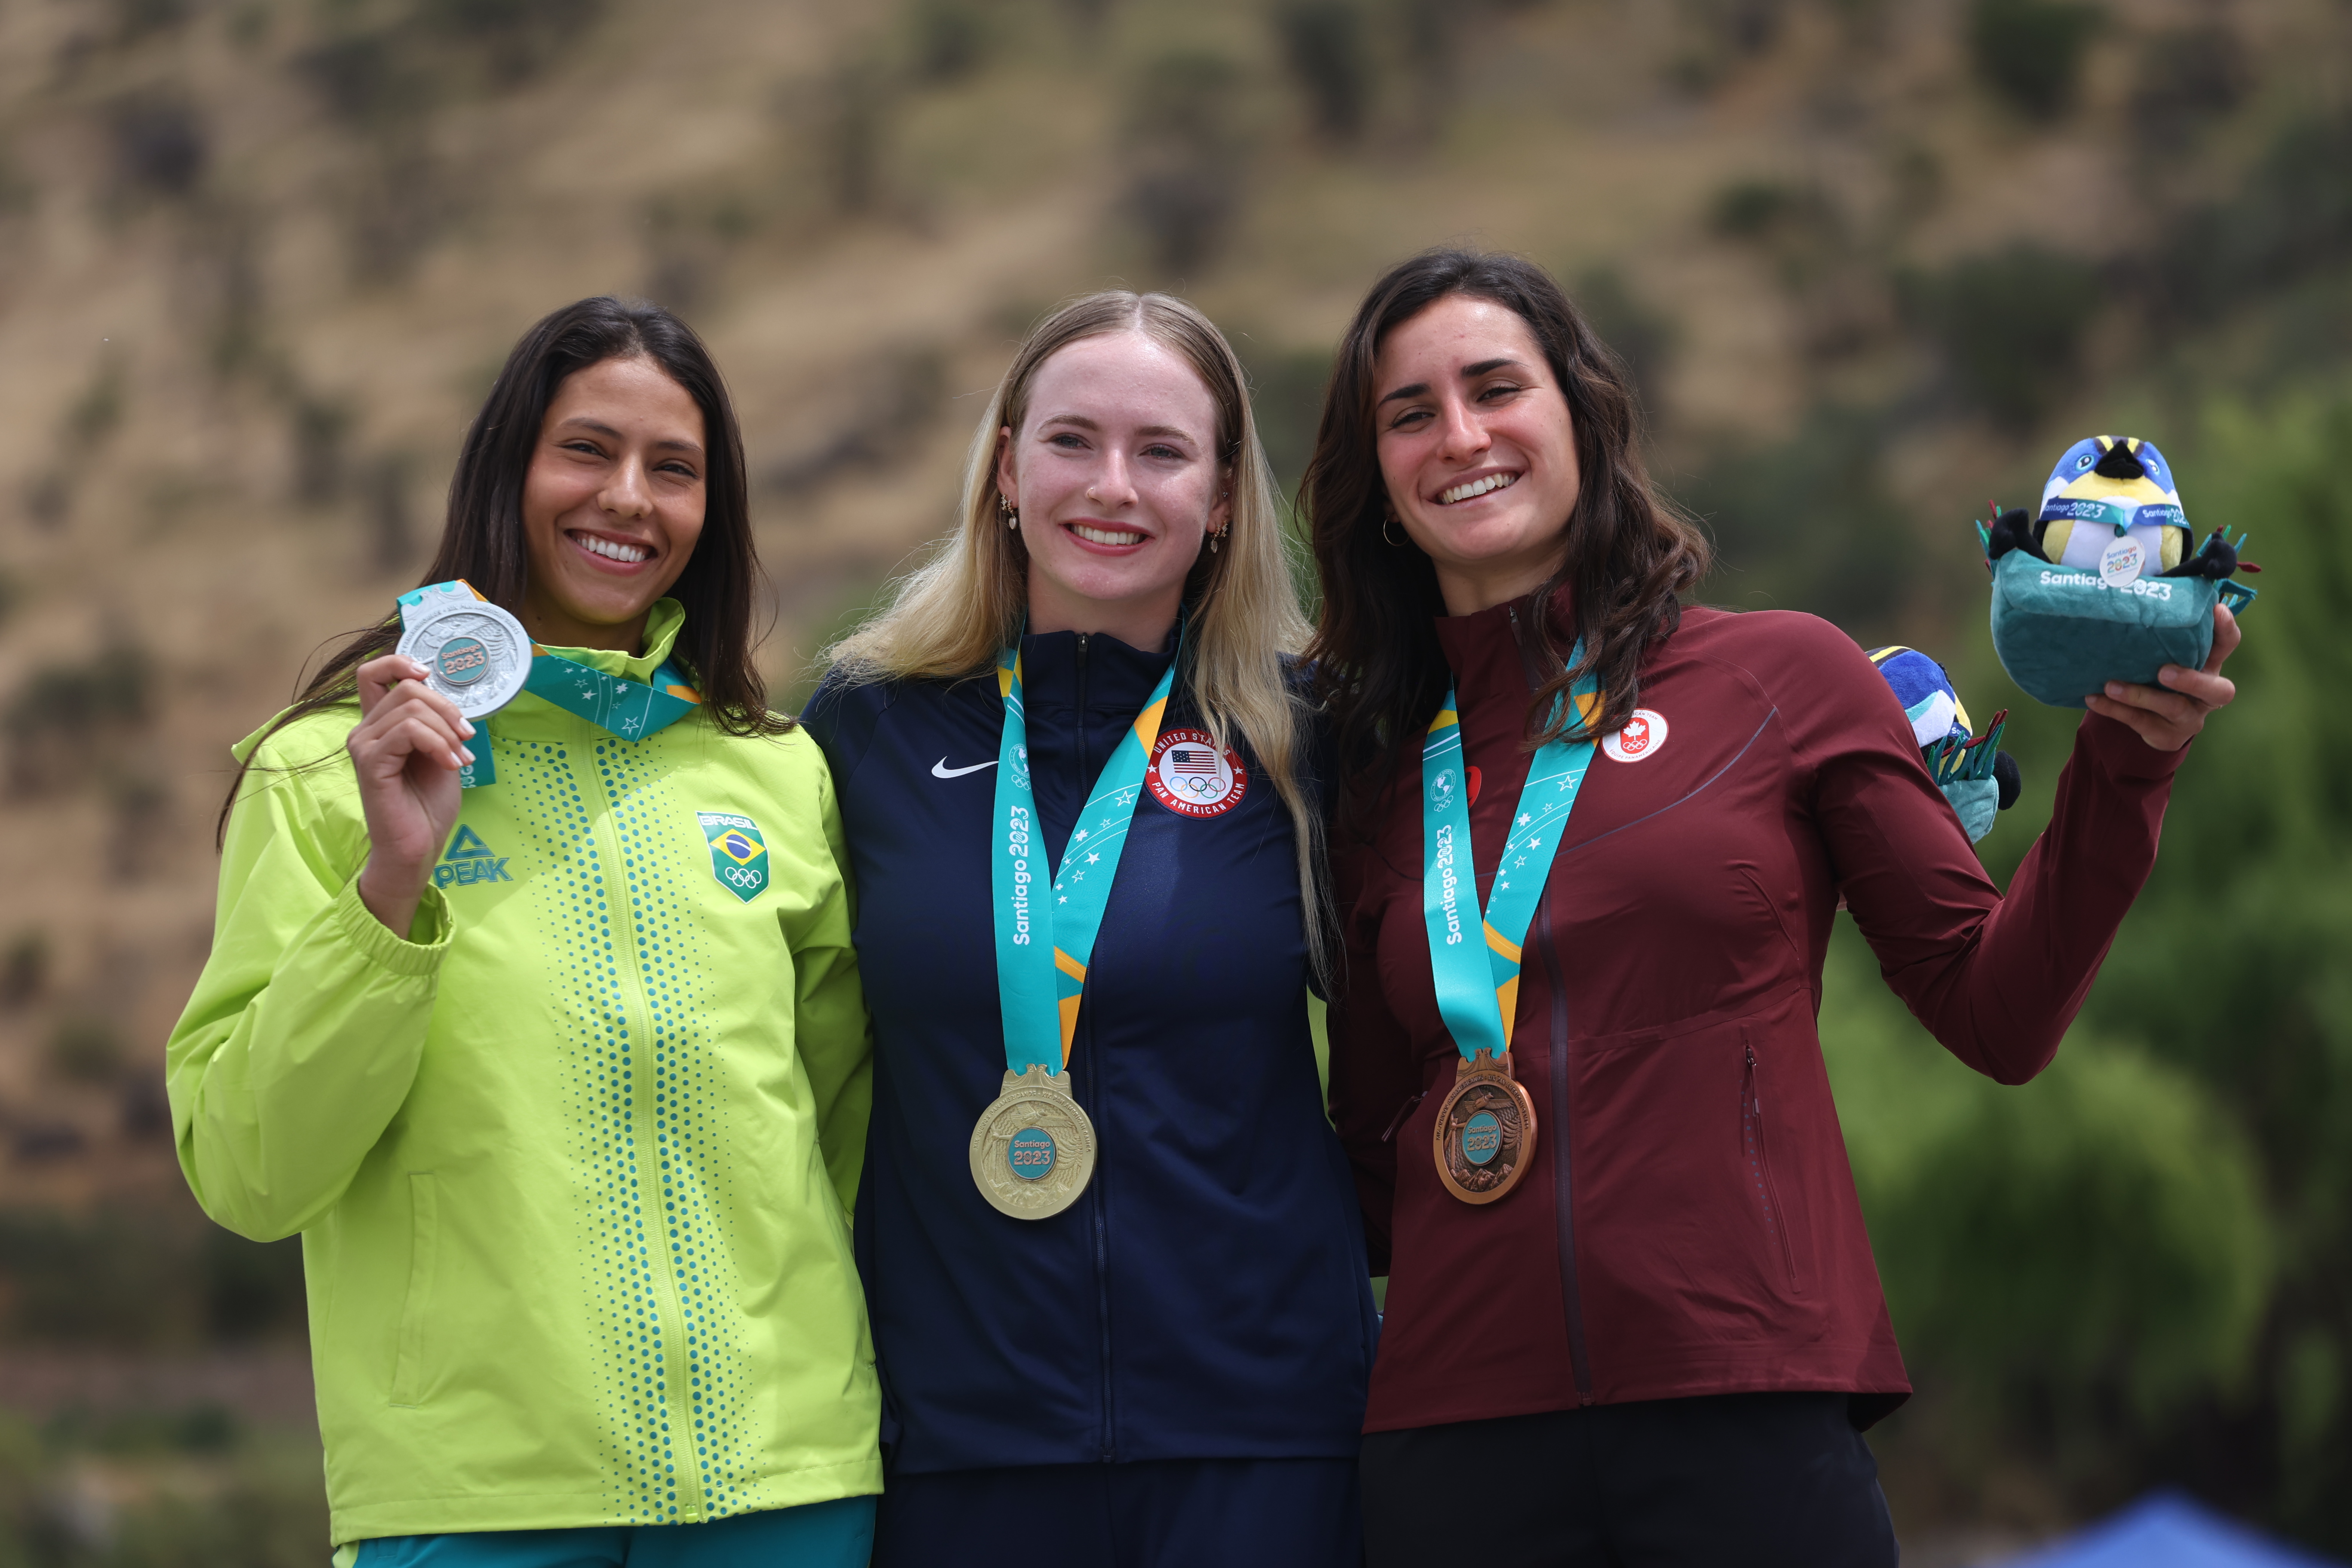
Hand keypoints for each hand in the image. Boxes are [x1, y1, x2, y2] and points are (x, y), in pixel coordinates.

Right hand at [349, 654, 473, 934]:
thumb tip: (449, 698)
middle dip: (446, 708)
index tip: (429, 676)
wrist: (418, 846)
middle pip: (406, 688)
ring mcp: (364, 745)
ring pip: (410, 709)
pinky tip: (449, 764)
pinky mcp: (370, 762)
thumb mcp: (440, 753)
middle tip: (465, 738)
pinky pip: (407, 732)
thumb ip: (437, 724)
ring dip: (446, 730)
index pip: (373, 673)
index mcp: (381, 725)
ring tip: (458, 757)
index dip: (400, 663)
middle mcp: (366, 730)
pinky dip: (437, 743)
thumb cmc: (428, 804)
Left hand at [2084, 603, 2239, 750]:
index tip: (2216, 610)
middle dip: (2192, 680)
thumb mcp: (2162, 653)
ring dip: (2140, 696)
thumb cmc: (2157, 675)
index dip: (2226, 629)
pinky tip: (2093, 698)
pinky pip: (2140, 723)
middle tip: (2164, 671)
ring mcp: (2189, 717)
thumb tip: (2128, 573)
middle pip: (2216, 690)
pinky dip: (2114, 710)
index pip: (2227, 645)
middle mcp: (2206, 693)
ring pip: (2172, 708)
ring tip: (2110, 685)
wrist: (2152, 724)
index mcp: (2209, 665)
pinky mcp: (2166, 735)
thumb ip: (2157, 628)